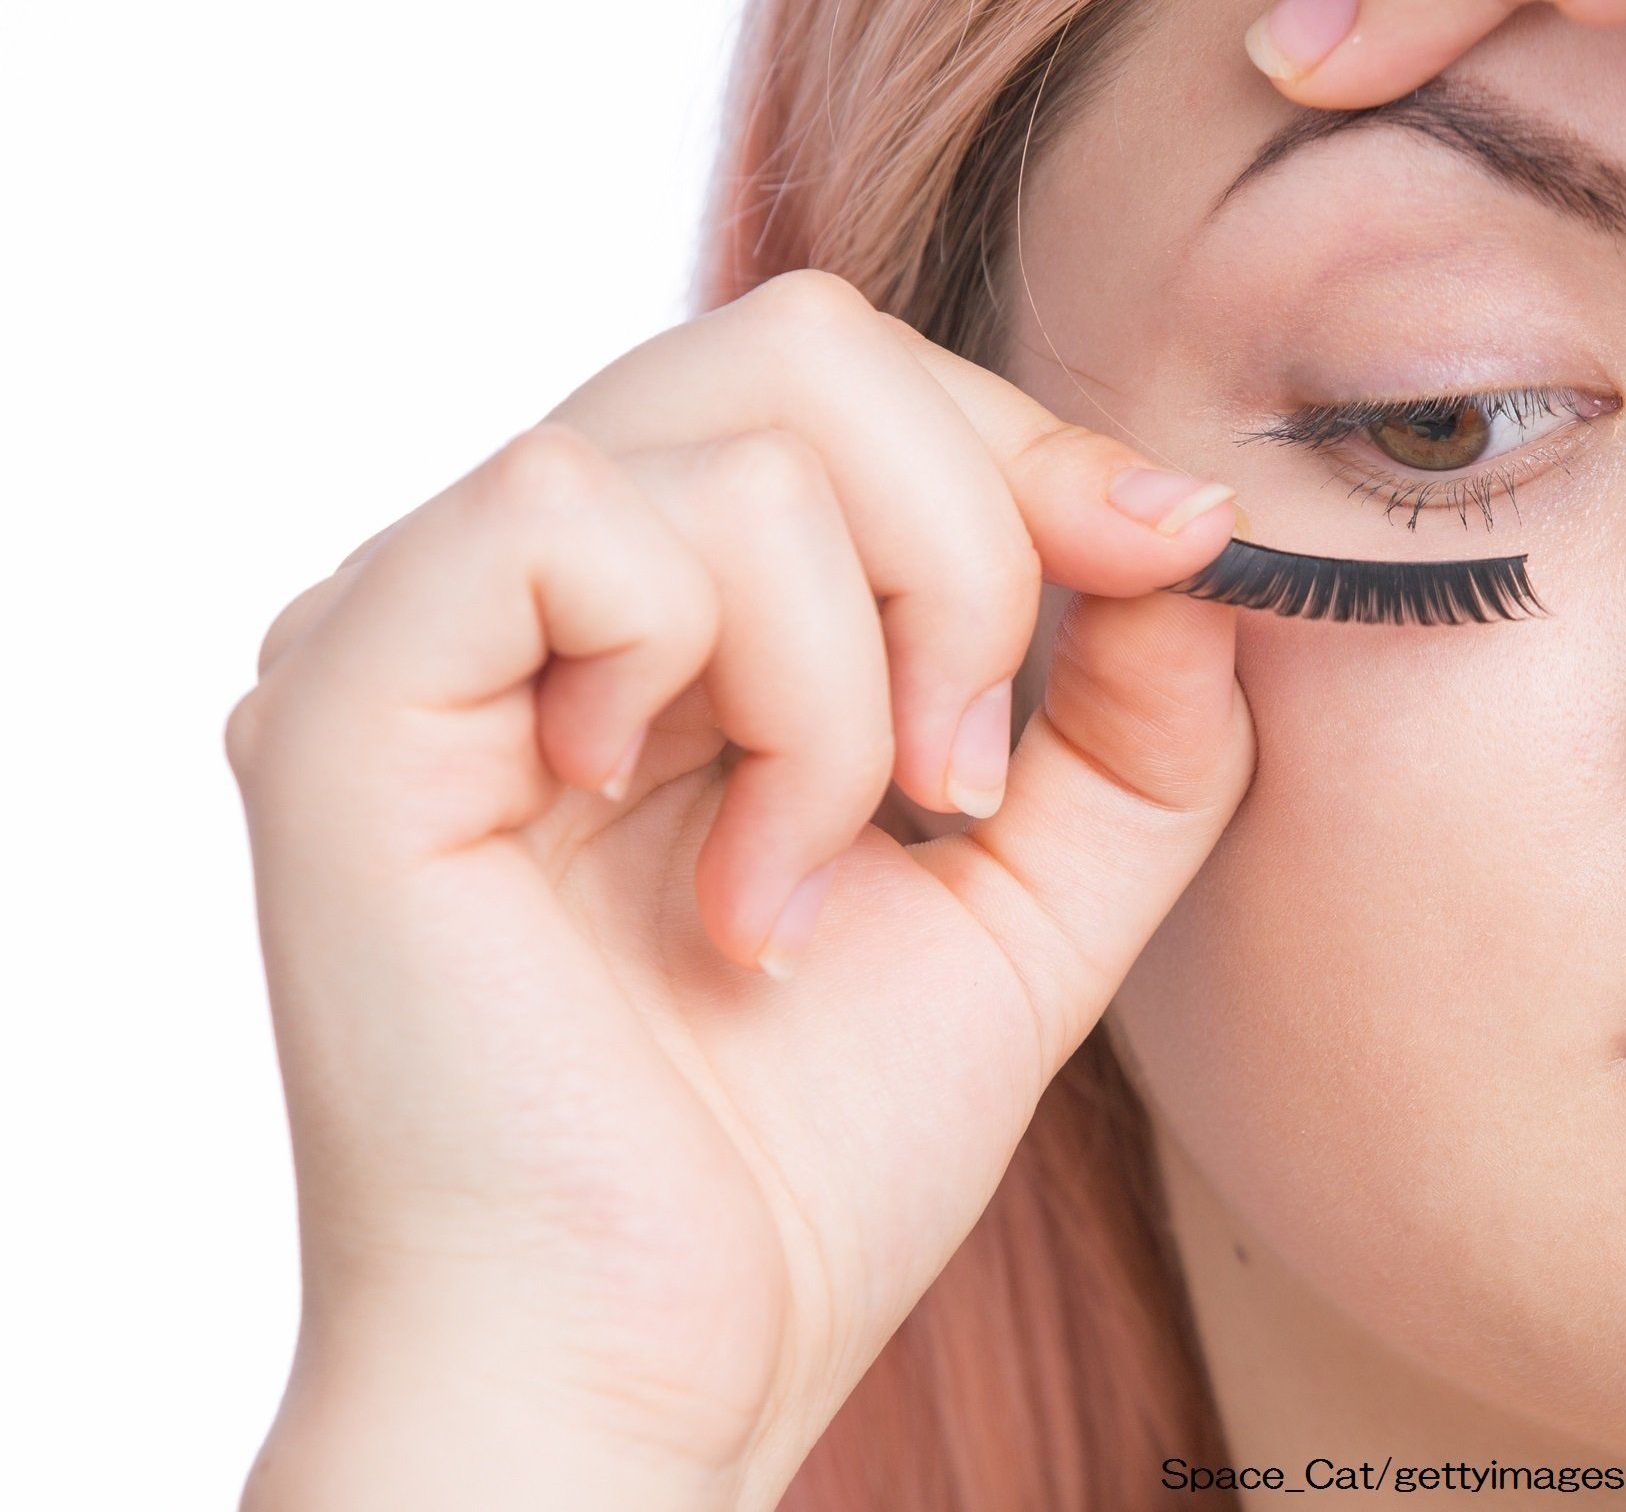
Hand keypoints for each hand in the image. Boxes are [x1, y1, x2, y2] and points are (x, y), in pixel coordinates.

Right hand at [227, 271, 1253, 1508]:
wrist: (646, 1370)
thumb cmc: (799, 1162)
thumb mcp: (1020, 907)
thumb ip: (1126, 719)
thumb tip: (1180, 525)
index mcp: (654, 612)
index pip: (851, 385)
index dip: (1027, 455)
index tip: (1158, 568)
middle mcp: (526, 585)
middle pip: (801, 350)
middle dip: (962, 558)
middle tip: (952, 781)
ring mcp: (421, 619)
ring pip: (723, 438)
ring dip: (841, 678)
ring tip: (801, 874)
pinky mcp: (349, 690)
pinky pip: (564, 515)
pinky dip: (713, 679)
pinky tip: (696, 860)